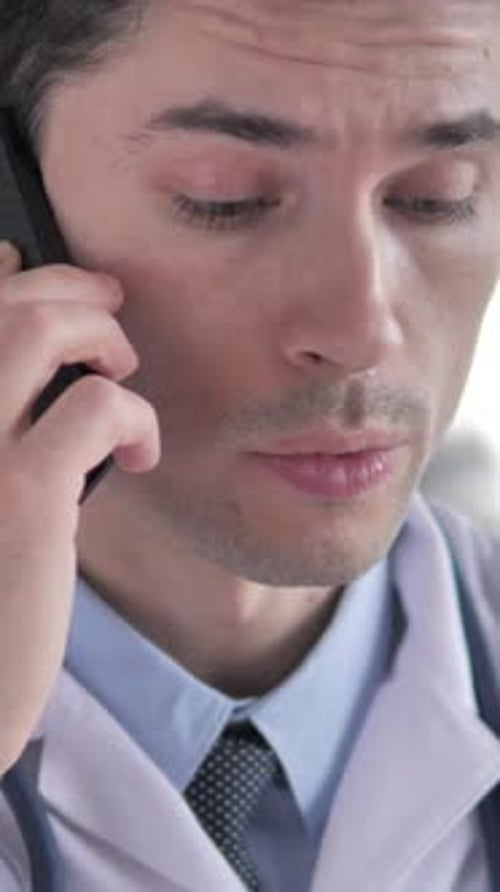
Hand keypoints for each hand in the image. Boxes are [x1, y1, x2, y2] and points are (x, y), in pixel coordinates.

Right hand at [0, 242, 159, 770]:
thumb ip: (0, 414)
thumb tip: (31, 336)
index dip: (4, 273)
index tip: (40, 275)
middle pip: (0, 303)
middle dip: (69, 287)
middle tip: (111, 304)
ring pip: (40, 332)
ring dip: (99, 334)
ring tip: (122, 368)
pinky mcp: (21, 497)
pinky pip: (98, 408)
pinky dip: (136, 416)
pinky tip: (142, 453)